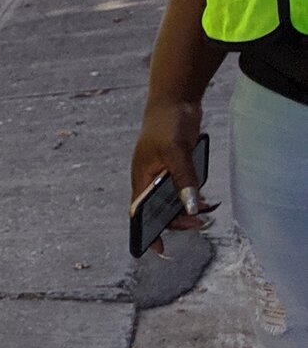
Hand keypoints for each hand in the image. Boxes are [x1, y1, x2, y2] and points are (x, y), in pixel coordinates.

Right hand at [130, 95, 214, 253]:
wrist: (175, 99)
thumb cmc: (167, 124)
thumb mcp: (176, 153)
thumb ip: (183, 180)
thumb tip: (192, 207)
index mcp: (141, 178)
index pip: (140, 212)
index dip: (147, 231)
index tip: (158, 248)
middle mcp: (149, 178)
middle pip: (159, 209)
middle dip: (177, 221)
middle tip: (199, 225)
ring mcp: (162, 172)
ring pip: (173, 200)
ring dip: (188, 209)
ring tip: (207, 213)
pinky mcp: (175, 166)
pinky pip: (183, 188)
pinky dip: (194, 196)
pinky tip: (207, 200)